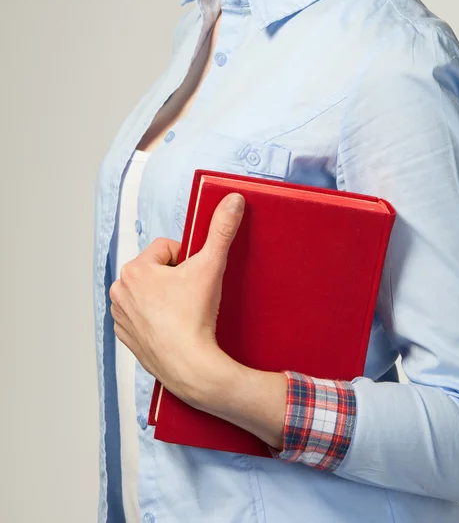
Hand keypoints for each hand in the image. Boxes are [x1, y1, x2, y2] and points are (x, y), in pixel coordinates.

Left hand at [109, 192, 245, 405]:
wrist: (190, 366)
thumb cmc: (196, 316)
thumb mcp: (211, 266)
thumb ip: (221, 230)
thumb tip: (233, 199)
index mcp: (134, 269)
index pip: (166, 248)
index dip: (187, 260)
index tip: (195, 279)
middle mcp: (119, 289)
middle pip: (157, 269)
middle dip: (175, 277)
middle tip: (191, 295)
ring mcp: (120, 315)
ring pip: (149, 291)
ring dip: (165, 295)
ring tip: (182, 312)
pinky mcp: (125, 335)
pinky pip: (142, 314)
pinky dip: (156, 316)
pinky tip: (172, 326)